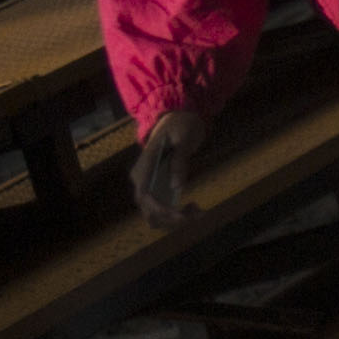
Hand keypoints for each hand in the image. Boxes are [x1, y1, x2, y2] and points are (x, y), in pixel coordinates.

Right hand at [130, 111, 202, 229]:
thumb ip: (179, 160)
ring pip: (154, 214)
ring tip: (198, 212)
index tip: (180, 214)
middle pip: (148, 209)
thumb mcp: (184, 137)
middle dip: (171, 218)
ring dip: (173, 220)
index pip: (144, 194)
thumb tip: (176, 186)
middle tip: (197, 213)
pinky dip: (175, 215)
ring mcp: (148, 186)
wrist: (178, 117)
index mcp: (144, 165)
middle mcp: (141, 180)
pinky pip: (161, 209)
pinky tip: (194, 208)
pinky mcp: (157, 189)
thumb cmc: (180, 124)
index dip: (159, 209)